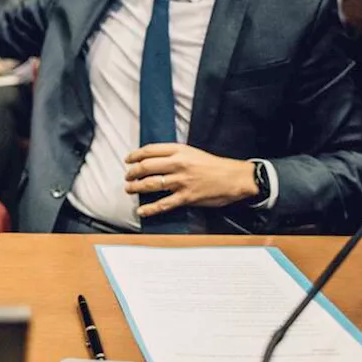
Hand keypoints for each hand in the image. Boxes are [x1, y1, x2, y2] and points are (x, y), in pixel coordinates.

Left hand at [124, 144, 258, 217]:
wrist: (234, 177)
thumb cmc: (214, 165)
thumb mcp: (193, 152)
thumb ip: (174, 154)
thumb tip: (153, 159)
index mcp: (179, 151)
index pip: (150, 150)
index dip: (135, 155)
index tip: (128, 160)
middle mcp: (178, 164)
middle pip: (146, 167)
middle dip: (132, 172)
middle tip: (127, 177)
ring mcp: (182, 181)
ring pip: (151, 184)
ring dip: (136, 187)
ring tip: (129, 189)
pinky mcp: (186, 197)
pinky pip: (163, 204)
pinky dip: (150, 208)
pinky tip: (141, 211)